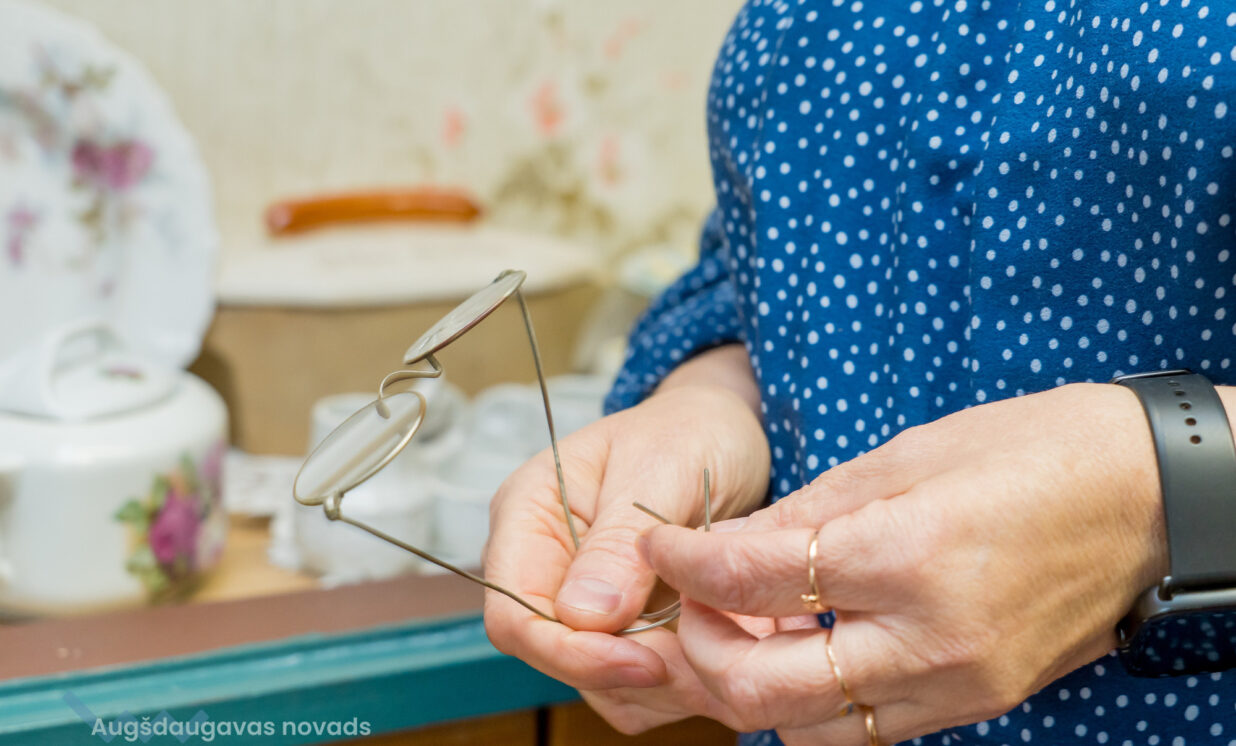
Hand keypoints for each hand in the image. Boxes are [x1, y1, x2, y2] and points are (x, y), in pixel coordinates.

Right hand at [482, 347, 770, 732]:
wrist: (725, 432)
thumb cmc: (689, 430)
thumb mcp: (661, 467)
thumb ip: (619, 539)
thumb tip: (582, 616)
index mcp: (527, 512)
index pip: (514, 614)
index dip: (570, 653)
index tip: (646, 663)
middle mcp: (539, 561)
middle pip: (550, 654)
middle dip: (621, 671)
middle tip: (699, 662)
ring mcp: (574, 595)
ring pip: (590, 679)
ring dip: (651, 685)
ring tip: (714, 653)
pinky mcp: (613, 622)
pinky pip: (624, 682)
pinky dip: (667, 685)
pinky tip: (710, 654)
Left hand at [640, 383, 1169, 741]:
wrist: (1151, 500)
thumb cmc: (1036, 454)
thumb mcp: (906, 457)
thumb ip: (804, 512)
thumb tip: (723, 544)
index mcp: (908, 556)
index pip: (752, 577)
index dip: (685, 561)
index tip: (660, 544)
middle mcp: (930, 640)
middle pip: (761, 690)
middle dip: (698, 646)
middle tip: (690, 597)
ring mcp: (957, 687)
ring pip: (805, 728)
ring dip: (751, 683)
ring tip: (746, 621)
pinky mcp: (975, 705)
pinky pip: (864, 728)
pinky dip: (811, 698)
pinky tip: (805, 642)